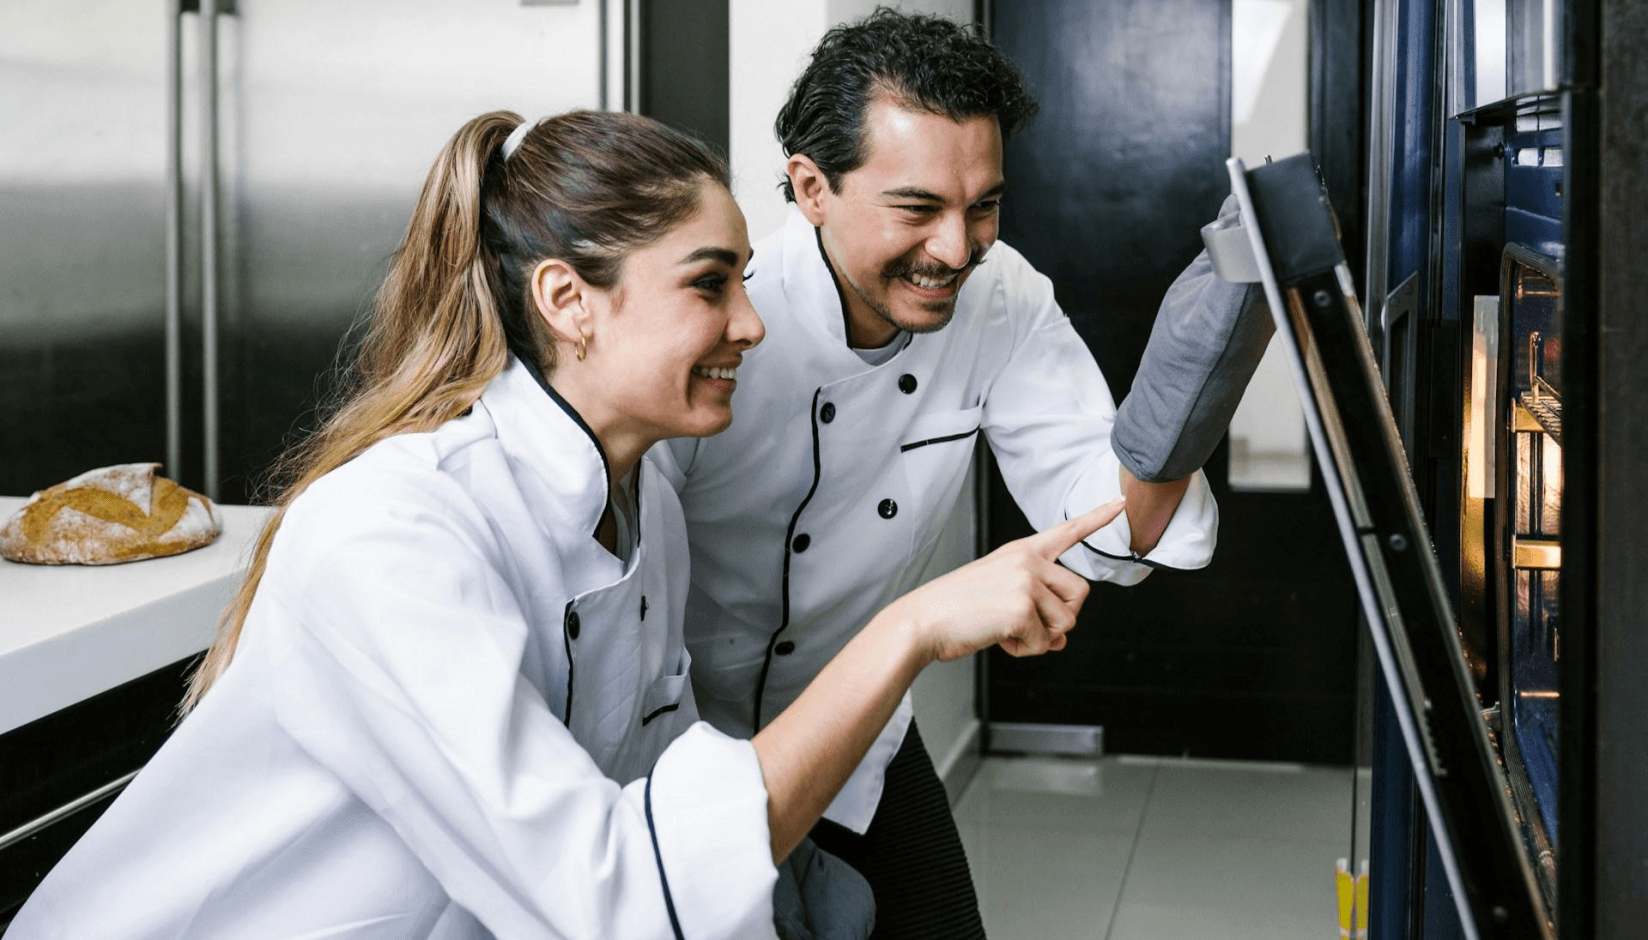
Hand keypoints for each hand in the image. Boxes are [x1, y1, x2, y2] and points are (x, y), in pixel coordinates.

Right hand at [886, 497, 1124, 662]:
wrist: (923, 621)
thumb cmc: (956, 609)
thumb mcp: (1000, 598)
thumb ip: (1036, 609)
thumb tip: (1060, 640)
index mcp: (1021, 551)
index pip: (1067, 531)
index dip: (1098, 518)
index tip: (1121, 503)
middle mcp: (1028, 561)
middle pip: (1080, 593)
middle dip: (1063, 618)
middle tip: (1032, 626)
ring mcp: (1025, 582)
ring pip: (1066, 622)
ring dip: (1041, 638)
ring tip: (1009, 631)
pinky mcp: (1021, 608)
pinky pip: (1043, 643)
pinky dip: (1024, 650)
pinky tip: (999, 639)